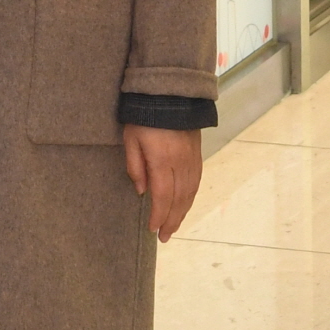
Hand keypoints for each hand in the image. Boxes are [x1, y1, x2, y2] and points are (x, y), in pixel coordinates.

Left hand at [123, 126, 202, 240]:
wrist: (171, 92)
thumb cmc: (144, 115)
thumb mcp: (131, 138)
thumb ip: (135, 166)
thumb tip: (141, 192)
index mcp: (162, 159)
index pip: (162, 196)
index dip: (159, 216)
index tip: (153, 230)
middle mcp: (181, 162)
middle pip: (179, 199)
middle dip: (172, 220)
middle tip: (165, 237)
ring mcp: (192, 158)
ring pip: (190, 192)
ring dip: (182, 212)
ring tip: (174, 226)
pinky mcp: (198, 153)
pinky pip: (196, 181)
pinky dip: (191, 197)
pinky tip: (185, 205)